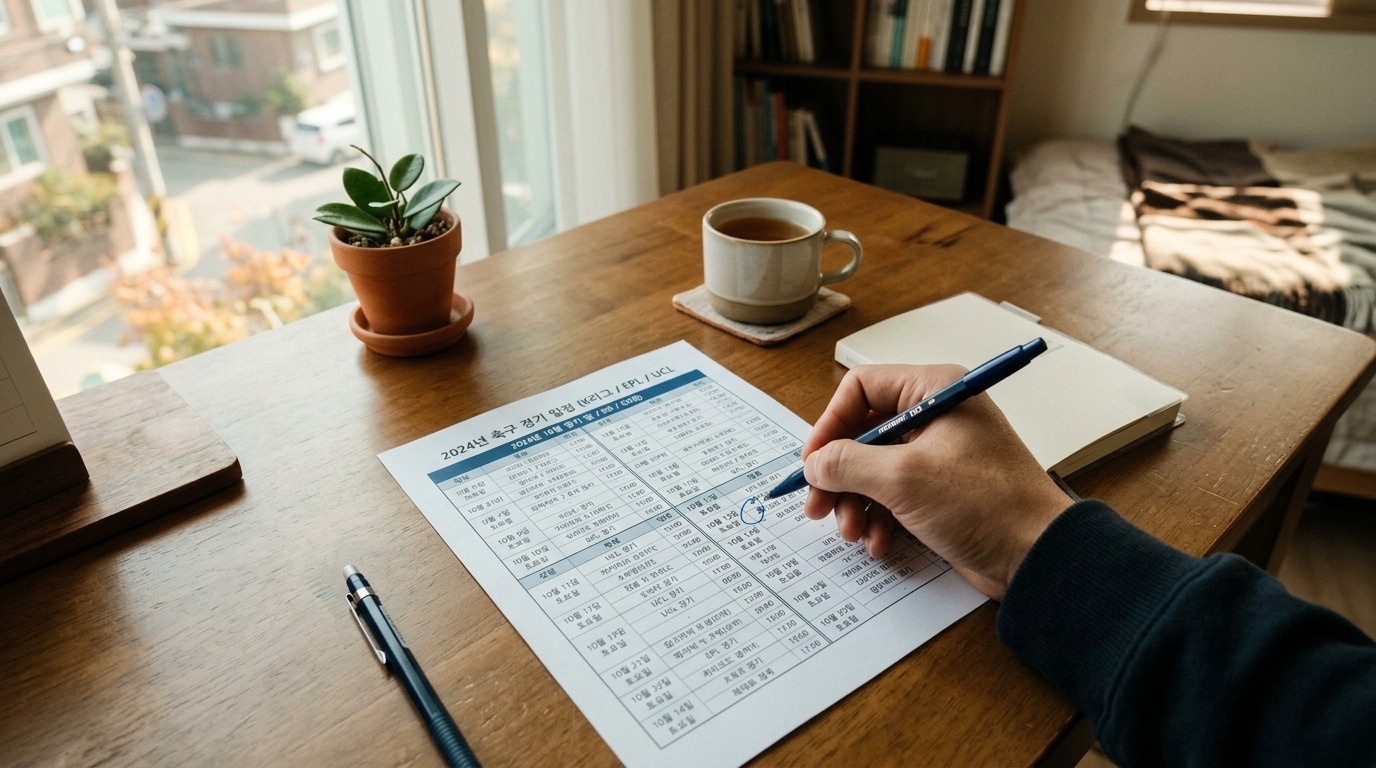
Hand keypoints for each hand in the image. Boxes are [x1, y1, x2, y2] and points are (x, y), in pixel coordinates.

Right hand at [801, 364, 1072, 599]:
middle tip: (818, 507)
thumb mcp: (903, 479)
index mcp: (934, 390)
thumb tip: (814, 464)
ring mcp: (939, 454)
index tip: (813, 464)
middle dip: (838, 474)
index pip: (862, 388)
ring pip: (874, 468)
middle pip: (862, 433)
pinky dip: (878, 518)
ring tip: (853, 532)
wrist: (1038, 557)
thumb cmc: (987, 506)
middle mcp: (937, 415)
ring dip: (855, 502)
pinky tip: (879, 542)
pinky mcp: (942, 490)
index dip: (830, 424)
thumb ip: (848, 464)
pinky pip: (894, 495)